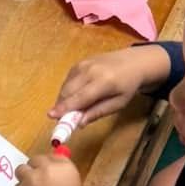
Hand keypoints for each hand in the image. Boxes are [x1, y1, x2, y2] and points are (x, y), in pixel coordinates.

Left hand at [14, 150, 89, 185]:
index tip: (47, 172)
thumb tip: (51, 172)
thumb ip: (62, 177)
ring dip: (25, 179)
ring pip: (21, 170)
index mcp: (65, 167)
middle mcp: (47, 168)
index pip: (52, 156)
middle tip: (38, 183)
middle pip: (35, 160)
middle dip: (35, 170)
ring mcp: (32, 179)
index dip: (48, 165)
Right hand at [51, 47, 169, 124]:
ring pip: (65, 86)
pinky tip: (77, 96)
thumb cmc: (127, 86)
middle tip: (63, 119)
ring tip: (74, 108)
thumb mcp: (118, 103)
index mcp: (104, 82)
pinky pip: (68, 80)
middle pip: (68, 91)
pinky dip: (68, 91)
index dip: (65, 108)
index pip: (80, 98)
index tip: (51, 116)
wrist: (133, 61)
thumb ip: (98, 112)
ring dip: (64, 100)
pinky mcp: (79, 63)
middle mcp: (90, 71)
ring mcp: (83, 64)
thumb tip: (79, 123)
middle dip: (62, 106)